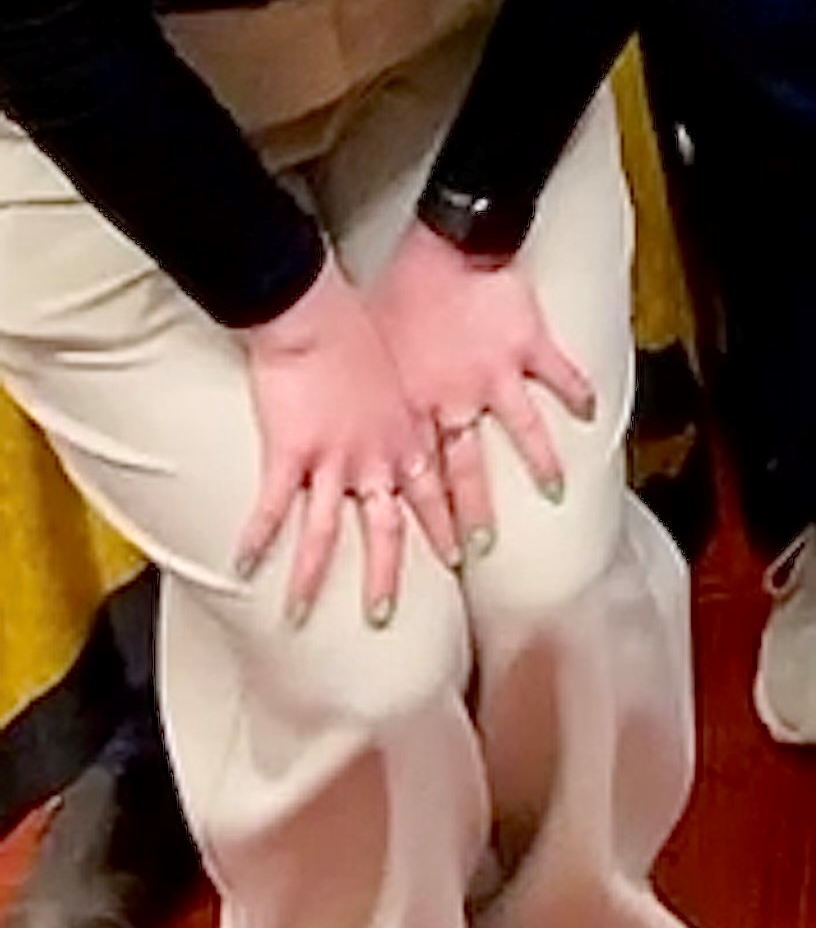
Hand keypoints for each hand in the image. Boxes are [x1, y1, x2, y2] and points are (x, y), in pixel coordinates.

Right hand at [236, 256, 455, 628]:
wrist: (320, 312)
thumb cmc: (366, 326)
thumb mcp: (406, 369)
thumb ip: (410, 402)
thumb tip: (419, 410)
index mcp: (411, 435)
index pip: (436, 492)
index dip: (447, 525)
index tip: (462, 557)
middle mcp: (380, 457)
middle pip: (390, 528)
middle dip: (388, 574)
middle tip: (385, 615)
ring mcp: (337, 459)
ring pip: (328, 532)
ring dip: (312, 577)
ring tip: (296, 616)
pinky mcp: (292, 453)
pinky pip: (273, 508)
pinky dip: (257, 538)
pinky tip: (241, 567)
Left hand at [368, 222, 595, 557]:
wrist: (444, 247)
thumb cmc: (397, 290)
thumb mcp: (370, 350)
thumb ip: (373, 390)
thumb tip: (352, 413)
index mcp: (412, 407)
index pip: (415, 476)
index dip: (418, 517)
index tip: (422, 550)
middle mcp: (454, 403)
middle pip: (462, 473)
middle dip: (467, 516)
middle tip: (473, 553)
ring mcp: (497, 378)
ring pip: (522, 434)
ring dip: (538, 465)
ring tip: (555, 492)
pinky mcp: (530, 348)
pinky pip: (560, 377)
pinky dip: (577, 394)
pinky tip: (591, 413)